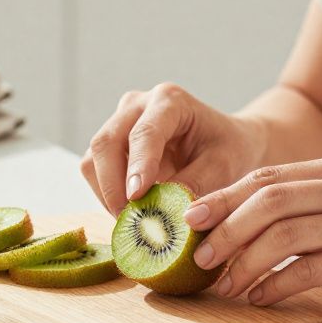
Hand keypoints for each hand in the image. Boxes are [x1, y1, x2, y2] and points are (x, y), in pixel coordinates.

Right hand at [80, 82, 266, 215]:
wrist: (225, 141)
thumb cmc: (228, 149)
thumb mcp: (223, 167)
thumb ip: (195, 185)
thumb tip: (163, 213)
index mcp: (170, 101)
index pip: (145, 133)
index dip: (137, 165)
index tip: (136, 197)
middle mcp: (137, 105)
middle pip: (106, 143)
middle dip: (113, 186)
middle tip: (131, 221)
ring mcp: (119, 121)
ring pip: (93, 159)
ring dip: (106, 194)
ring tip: (132, 220)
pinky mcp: (112, 142)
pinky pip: (95, 170)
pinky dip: (106, 195)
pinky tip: (129, 211)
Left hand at [186, 154, 321, 316]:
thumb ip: (313, 204)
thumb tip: (246, 222)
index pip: (268, 177)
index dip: (224, 197)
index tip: (191, 217)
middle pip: (269, 199)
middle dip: (226, 227)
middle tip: (199, 254)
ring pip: (285, 233)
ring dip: (246, 261)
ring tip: (225, 284)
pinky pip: (311, 268)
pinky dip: (278, 284)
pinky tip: (261, 297)